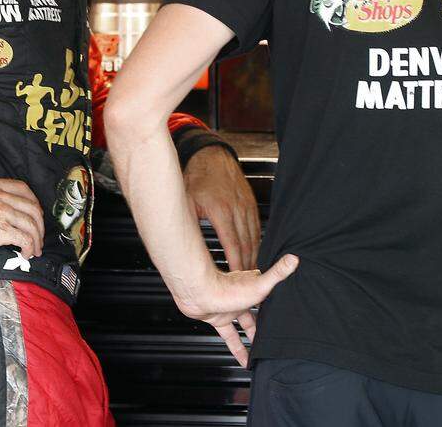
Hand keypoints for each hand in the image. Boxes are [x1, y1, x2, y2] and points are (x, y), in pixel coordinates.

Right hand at [0, 178, 44, 257]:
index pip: (24, 190)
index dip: (33, 203)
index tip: (34, 214)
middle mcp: (3, 197)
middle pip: (33, 209)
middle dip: (39, 225)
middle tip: (38, 236)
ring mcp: (3, 213)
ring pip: (32, 225)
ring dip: (37, 239)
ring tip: (35, 250)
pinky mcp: (1, 230)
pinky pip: (24, 239)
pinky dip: (30, 248)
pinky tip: (26, 254)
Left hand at [176, 255, 298, 367]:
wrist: (199, 293)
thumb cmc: (228, 287)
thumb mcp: (260, 284)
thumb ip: (277, 273)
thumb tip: (294, 258)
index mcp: (253, 287)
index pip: (270, 298)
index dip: (278, 307)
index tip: (287, 317)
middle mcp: (241, 298)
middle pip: (258, 314)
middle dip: (266, 326)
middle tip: (275, 339)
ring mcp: (230, 308)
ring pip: (244, 326)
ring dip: (252, 339)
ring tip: (262, 353)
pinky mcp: (218, 319)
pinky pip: (230, 337)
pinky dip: (237, 348)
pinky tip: (242, 357)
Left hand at [184, 145, 261, 270]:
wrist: (211, 157)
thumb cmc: (196, 179)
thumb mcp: (187, 202)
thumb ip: (190, 224)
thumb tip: (184, 244)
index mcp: (220, 210)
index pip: (232, 244)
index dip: (235, 263)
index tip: (235, 277)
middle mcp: (236, 209)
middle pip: (246, 244)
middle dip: (247, 265)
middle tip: (245, 283)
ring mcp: (246, 206)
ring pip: (254, 237)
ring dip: (254, 256)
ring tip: (250, 274)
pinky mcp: (251, 203)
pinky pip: (257, 228)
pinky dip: (257, 243)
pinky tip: (254, 254)